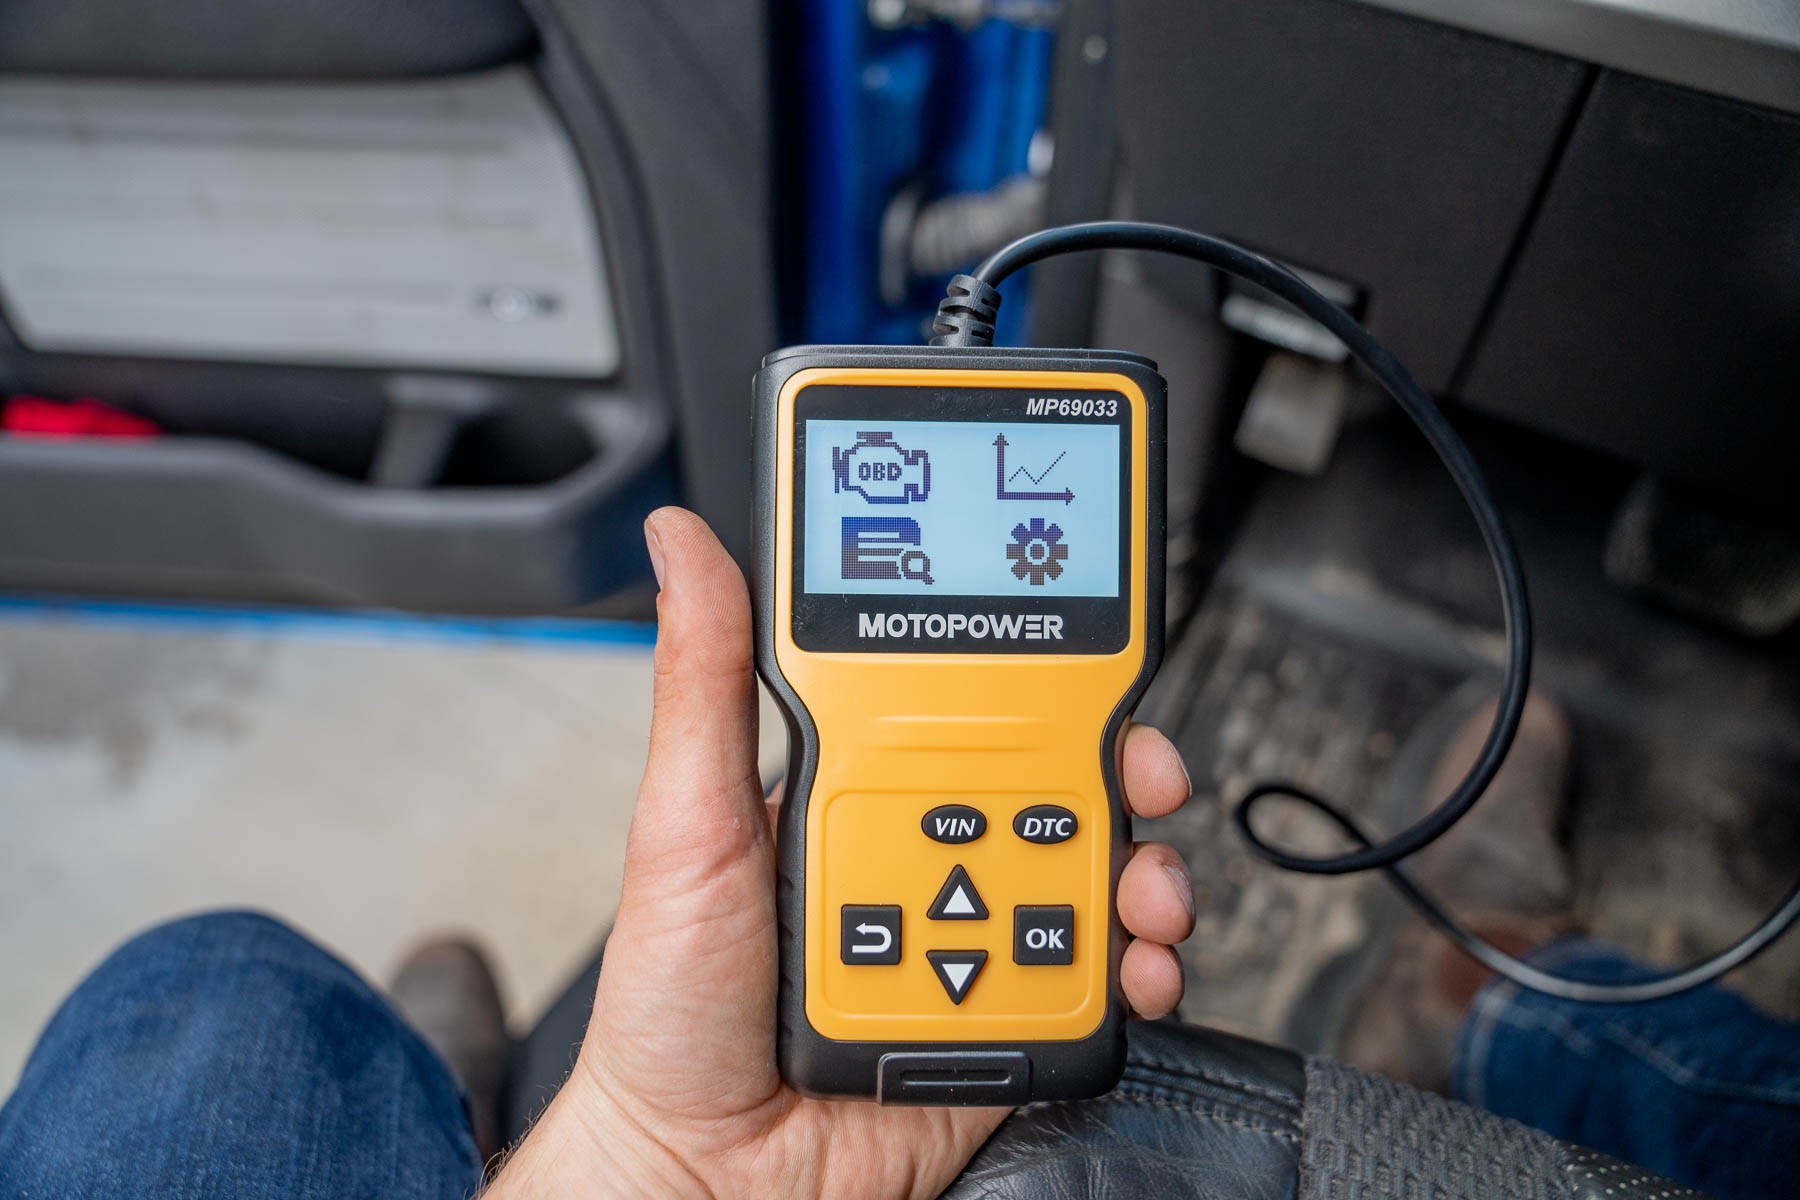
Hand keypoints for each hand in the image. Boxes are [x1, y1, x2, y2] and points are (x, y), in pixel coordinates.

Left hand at [486, 508, 1196, 1198]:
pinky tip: (1130, 968)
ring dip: (1147, 873)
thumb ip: (704, 684)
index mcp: (862, 790)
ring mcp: (974, 931)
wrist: (704, 1174)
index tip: (1091, 670)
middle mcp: (929, 851)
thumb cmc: (674, 1008)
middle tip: (1144, 780)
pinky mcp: (1010, 1018)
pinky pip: (1098, 980)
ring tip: (1140, 896)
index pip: (971, 707)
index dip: (1046, 682)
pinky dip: (1137, 970)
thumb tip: (681, 545)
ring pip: (1096, 876)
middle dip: (1128, 774)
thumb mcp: (685, 825)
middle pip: (1061, 784)